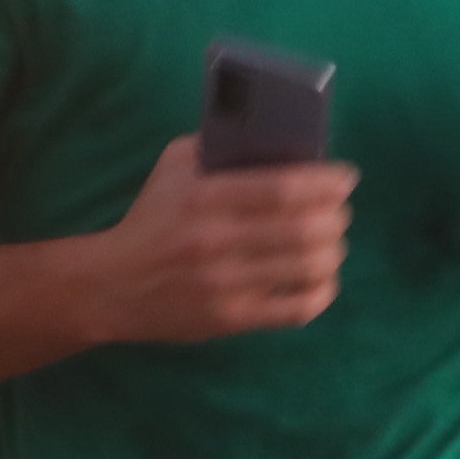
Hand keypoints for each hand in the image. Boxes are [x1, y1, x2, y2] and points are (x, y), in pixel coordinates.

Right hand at [95, 134, 356, 341]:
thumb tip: (282, 140)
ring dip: (334, 251)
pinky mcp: (231, 318)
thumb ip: (218, 146)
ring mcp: (225, 284)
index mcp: (204, 196)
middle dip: (337, 217)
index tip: (347, 177)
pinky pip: (297, 309)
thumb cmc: (152, 217)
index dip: (327, 182)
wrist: (112, 285)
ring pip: (308, 267)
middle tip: (341, 211)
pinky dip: (322, 292)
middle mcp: (216, 241)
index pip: (284, 187)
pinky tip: (322, 279)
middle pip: (305, 228)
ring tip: (332, 242)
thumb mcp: (173, 167)